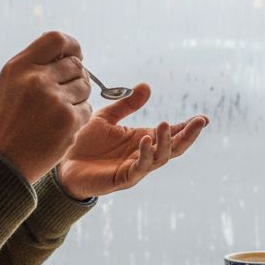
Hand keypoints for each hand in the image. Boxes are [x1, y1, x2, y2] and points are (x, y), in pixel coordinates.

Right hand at [0, 31, 91, 182]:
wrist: (1, 162)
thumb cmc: (5, 123)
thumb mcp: (8, 85)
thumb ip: (34, 66)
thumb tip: (68, 53)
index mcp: (19, 67)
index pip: (56, 39)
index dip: (72, 46)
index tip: (76, 55)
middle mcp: (36, 79)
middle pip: (76, 65)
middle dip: (76, 77)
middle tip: (66, 93)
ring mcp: (54, 100)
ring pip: (85, 86)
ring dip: (79, 97)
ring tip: (60, 110)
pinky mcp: (68, 120)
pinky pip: (87, 109)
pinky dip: (79, 117)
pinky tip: (61, 126)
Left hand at [55, 83, 207, 199]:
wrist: (61, 163)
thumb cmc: (83, 141)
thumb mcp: (106, 117)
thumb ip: (127, 104)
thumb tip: (147, 86)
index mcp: (142, 140)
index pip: (171, 134)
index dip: (188, 127)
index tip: (203, 118)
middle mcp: (143, 155)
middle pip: (174, 148)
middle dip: (188, 136)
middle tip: (199, 122)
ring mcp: (135, 168)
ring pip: (160, 158)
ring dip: (166, 142)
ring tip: (166, 125)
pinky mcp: (122, 179)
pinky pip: (139, 168)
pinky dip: (145, 154)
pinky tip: (146, 141)